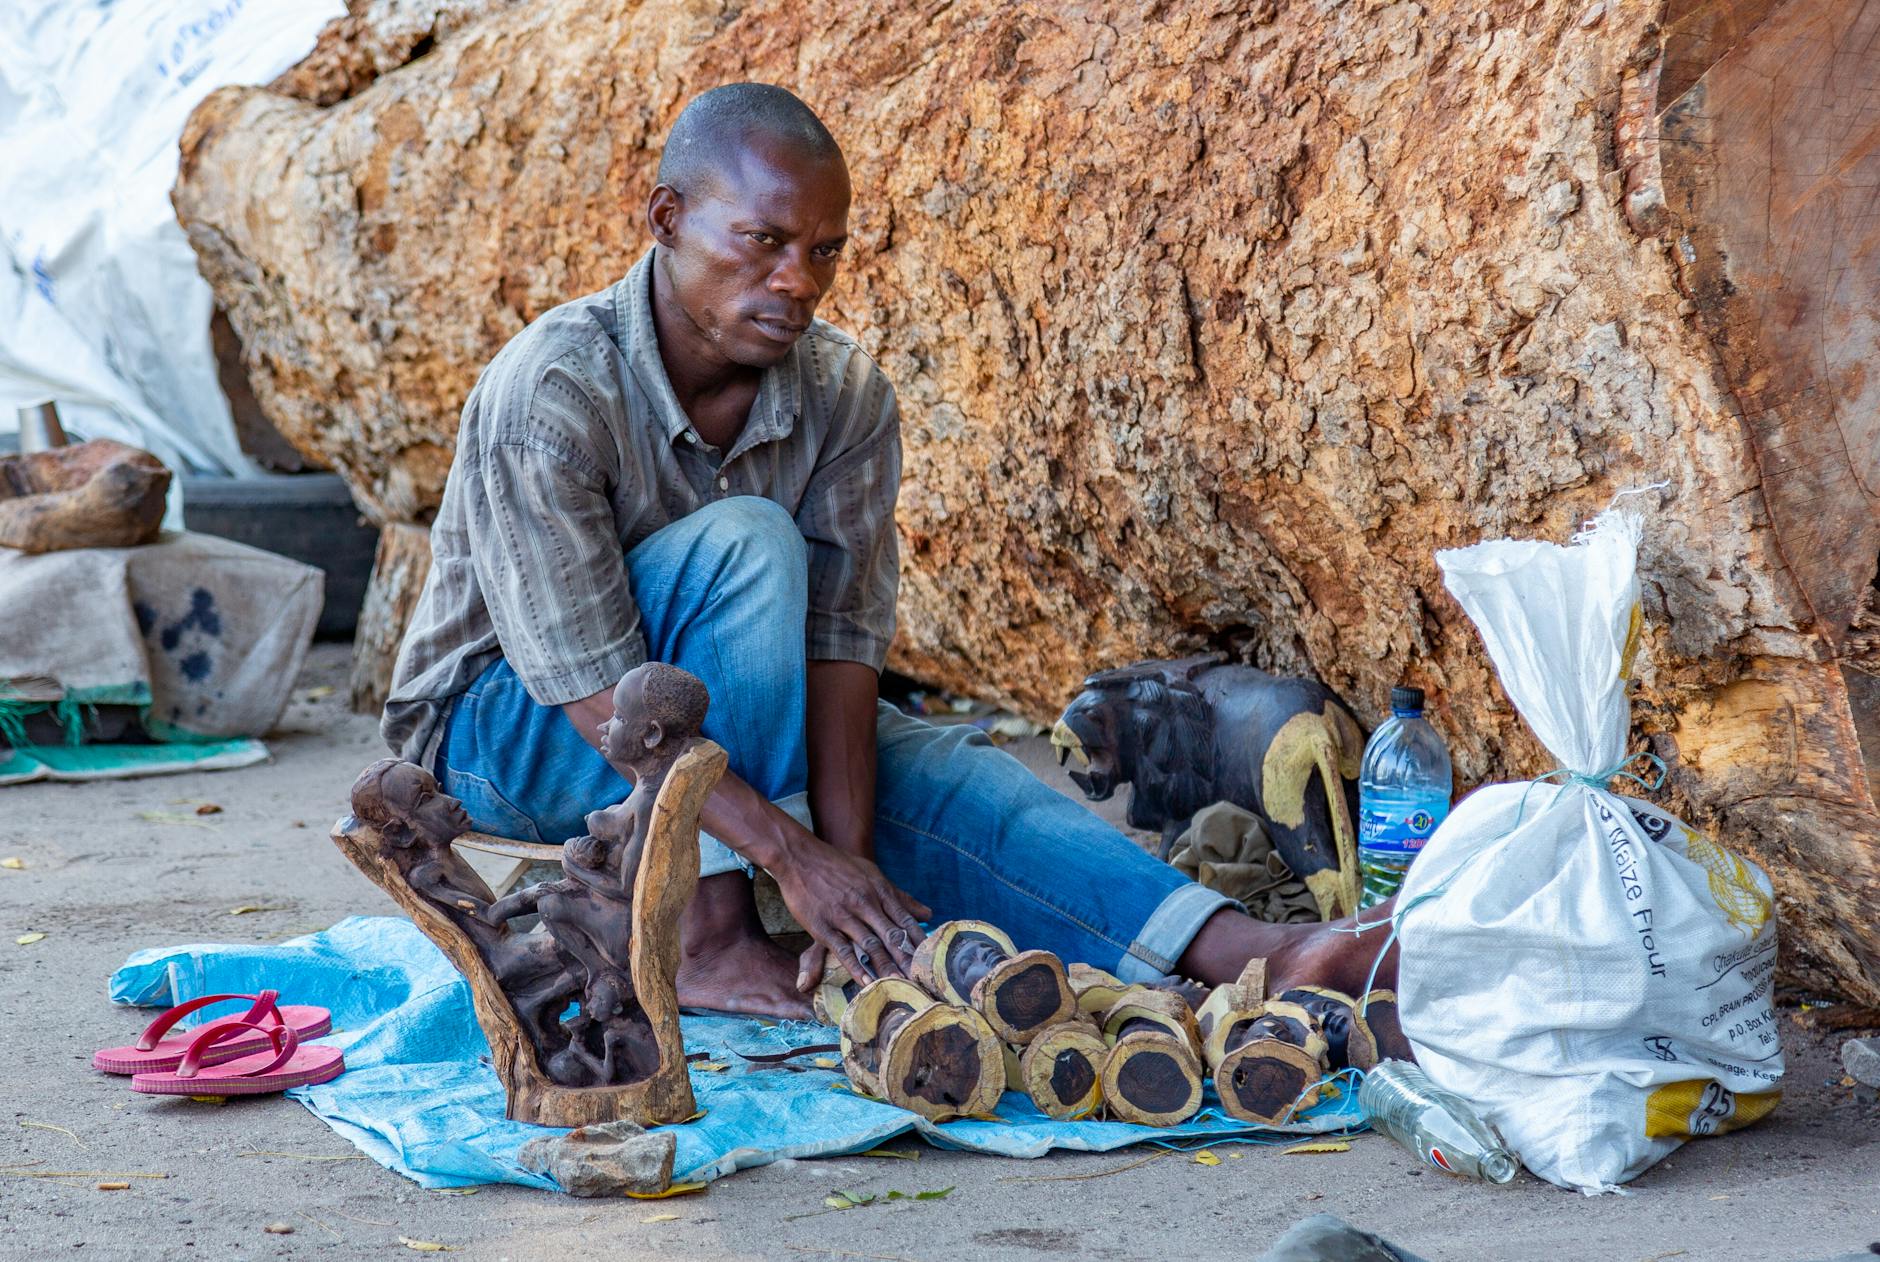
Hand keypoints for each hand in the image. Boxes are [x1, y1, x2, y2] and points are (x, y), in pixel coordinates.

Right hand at [770, 836, 928, 985]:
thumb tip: (928, 913)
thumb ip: (900, 896)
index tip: (931, 960)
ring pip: (870, 945)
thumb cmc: (839, 865)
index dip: (918, 942)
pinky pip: (843, 949)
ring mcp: (844, 914)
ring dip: (885, 967)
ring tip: (898, 985)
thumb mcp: (872, 874)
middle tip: (920, 980)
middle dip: (906, 960)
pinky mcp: (823, 925)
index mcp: (879, 890)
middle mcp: (865, 902)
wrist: (801, 856)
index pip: (905, 920)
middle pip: (891, 936)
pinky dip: (855, 967)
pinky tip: (866, 982)